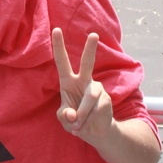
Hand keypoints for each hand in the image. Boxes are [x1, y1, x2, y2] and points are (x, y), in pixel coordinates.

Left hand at [52, 27, 114, 143]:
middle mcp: (84, 81)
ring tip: (77, 124)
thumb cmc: (75, 121)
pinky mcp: (106, 99)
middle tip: (93, 35)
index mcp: (68, 82)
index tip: (55, 29)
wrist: (95, 132)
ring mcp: (97, 89)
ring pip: (89, 98)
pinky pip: (96, 109)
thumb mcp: (64, 119)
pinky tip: (88, 124)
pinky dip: (88, 119)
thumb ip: (64, 116)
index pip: (62, 62)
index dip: (58, 46)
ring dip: (82, 114)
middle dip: (90, 49)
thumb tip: (72, 115)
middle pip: (88, 63)